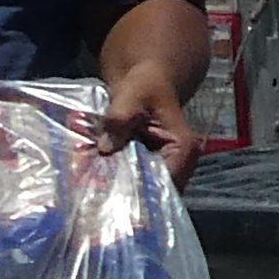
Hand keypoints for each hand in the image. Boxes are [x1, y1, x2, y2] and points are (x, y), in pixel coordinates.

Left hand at [97, 61, 203, 186]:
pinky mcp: (153, 168)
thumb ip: (120, 118)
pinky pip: (138, 182)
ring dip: (123, 190)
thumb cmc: (145, 85)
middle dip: (129, 195)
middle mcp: (181, 164)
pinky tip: (100, 183)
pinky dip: (120, 182)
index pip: (166, 181)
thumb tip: (106, 147)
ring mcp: (168, 168)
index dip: (142, 190)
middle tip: (99, 198)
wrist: (146, 80)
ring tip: (96, 194)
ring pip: (146, 190)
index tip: (114, 196)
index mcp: (183, 148)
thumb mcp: (131, 95)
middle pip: (156, 191)